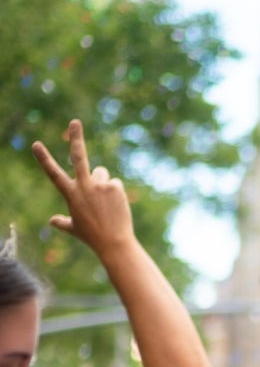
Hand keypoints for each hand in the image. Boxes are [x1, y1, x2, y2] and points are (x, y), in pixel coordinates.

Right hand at [32, 121, 137, 259]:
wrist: (114, 243)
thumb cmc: (93, 237)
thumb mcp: (75, 229)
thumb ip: (63, 222)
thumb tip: (52, 221)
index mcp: (70, 194)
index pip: (54, 174)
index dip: (44, 159)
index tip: (36, 144)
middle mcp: (84, 186)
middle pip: (79, 157)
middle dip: (76, 138)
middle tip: (74, 122)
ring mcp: (99, 186)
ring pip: (101, 174)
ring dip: (103, 184)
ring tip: (106, 204)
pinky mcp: (114, 186)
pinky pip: (114, 183)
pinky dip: (115, 193)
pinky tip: (116, 207)